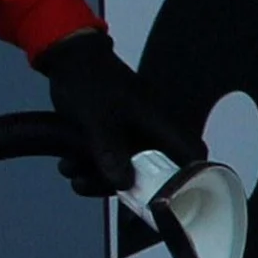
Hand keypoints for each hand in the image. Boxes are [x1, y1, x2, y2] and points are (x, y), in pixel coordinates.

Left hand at [35, 29, 204, 197]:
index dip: (187, 177)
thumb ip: (110, 150)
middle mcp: (150, 133)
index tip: (165, 197)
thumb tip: (124, 184)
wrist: (67, 60)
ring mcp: (130, 137)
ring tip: (71, 170)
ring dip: (96, 179)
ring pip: (124, 172)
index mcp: (160, 123)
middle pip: (151, 174)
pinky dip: (87, 169)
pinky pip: (106, 164)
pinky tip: (67, 165)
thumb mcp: (98, 118)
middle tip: (91, 183)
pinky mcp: (111, 139)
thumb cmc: (90, 80)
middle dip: (120, 185)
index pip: (191, 153)